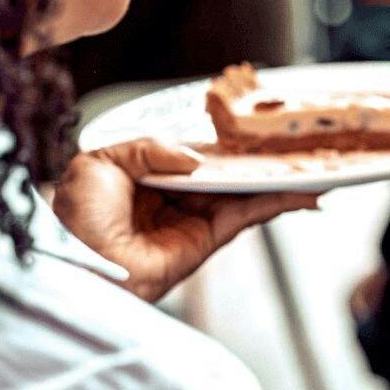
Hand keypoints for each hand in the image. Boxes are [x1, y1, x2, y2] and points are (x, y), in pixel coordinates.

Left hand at [53, 140, 319, 301]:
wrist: (82, 264)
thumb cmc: (77, 218)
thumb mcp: (100, 162)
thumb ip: (148, 147)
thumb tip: (195, 157)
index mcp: (146, 176)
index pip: (192, 154)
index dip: (221, 142)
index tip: (249, 125)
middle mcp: (175, 197)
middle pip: (226, 172)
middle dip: (257, 159)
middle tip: (291, 142)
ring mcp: (195, 218)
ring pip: (245, 191)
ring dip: (278, 179)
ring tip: (311, 163)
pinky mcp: (210, 238)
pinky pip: (249, 214)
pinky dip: (278, 203)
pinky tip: (303, 192)